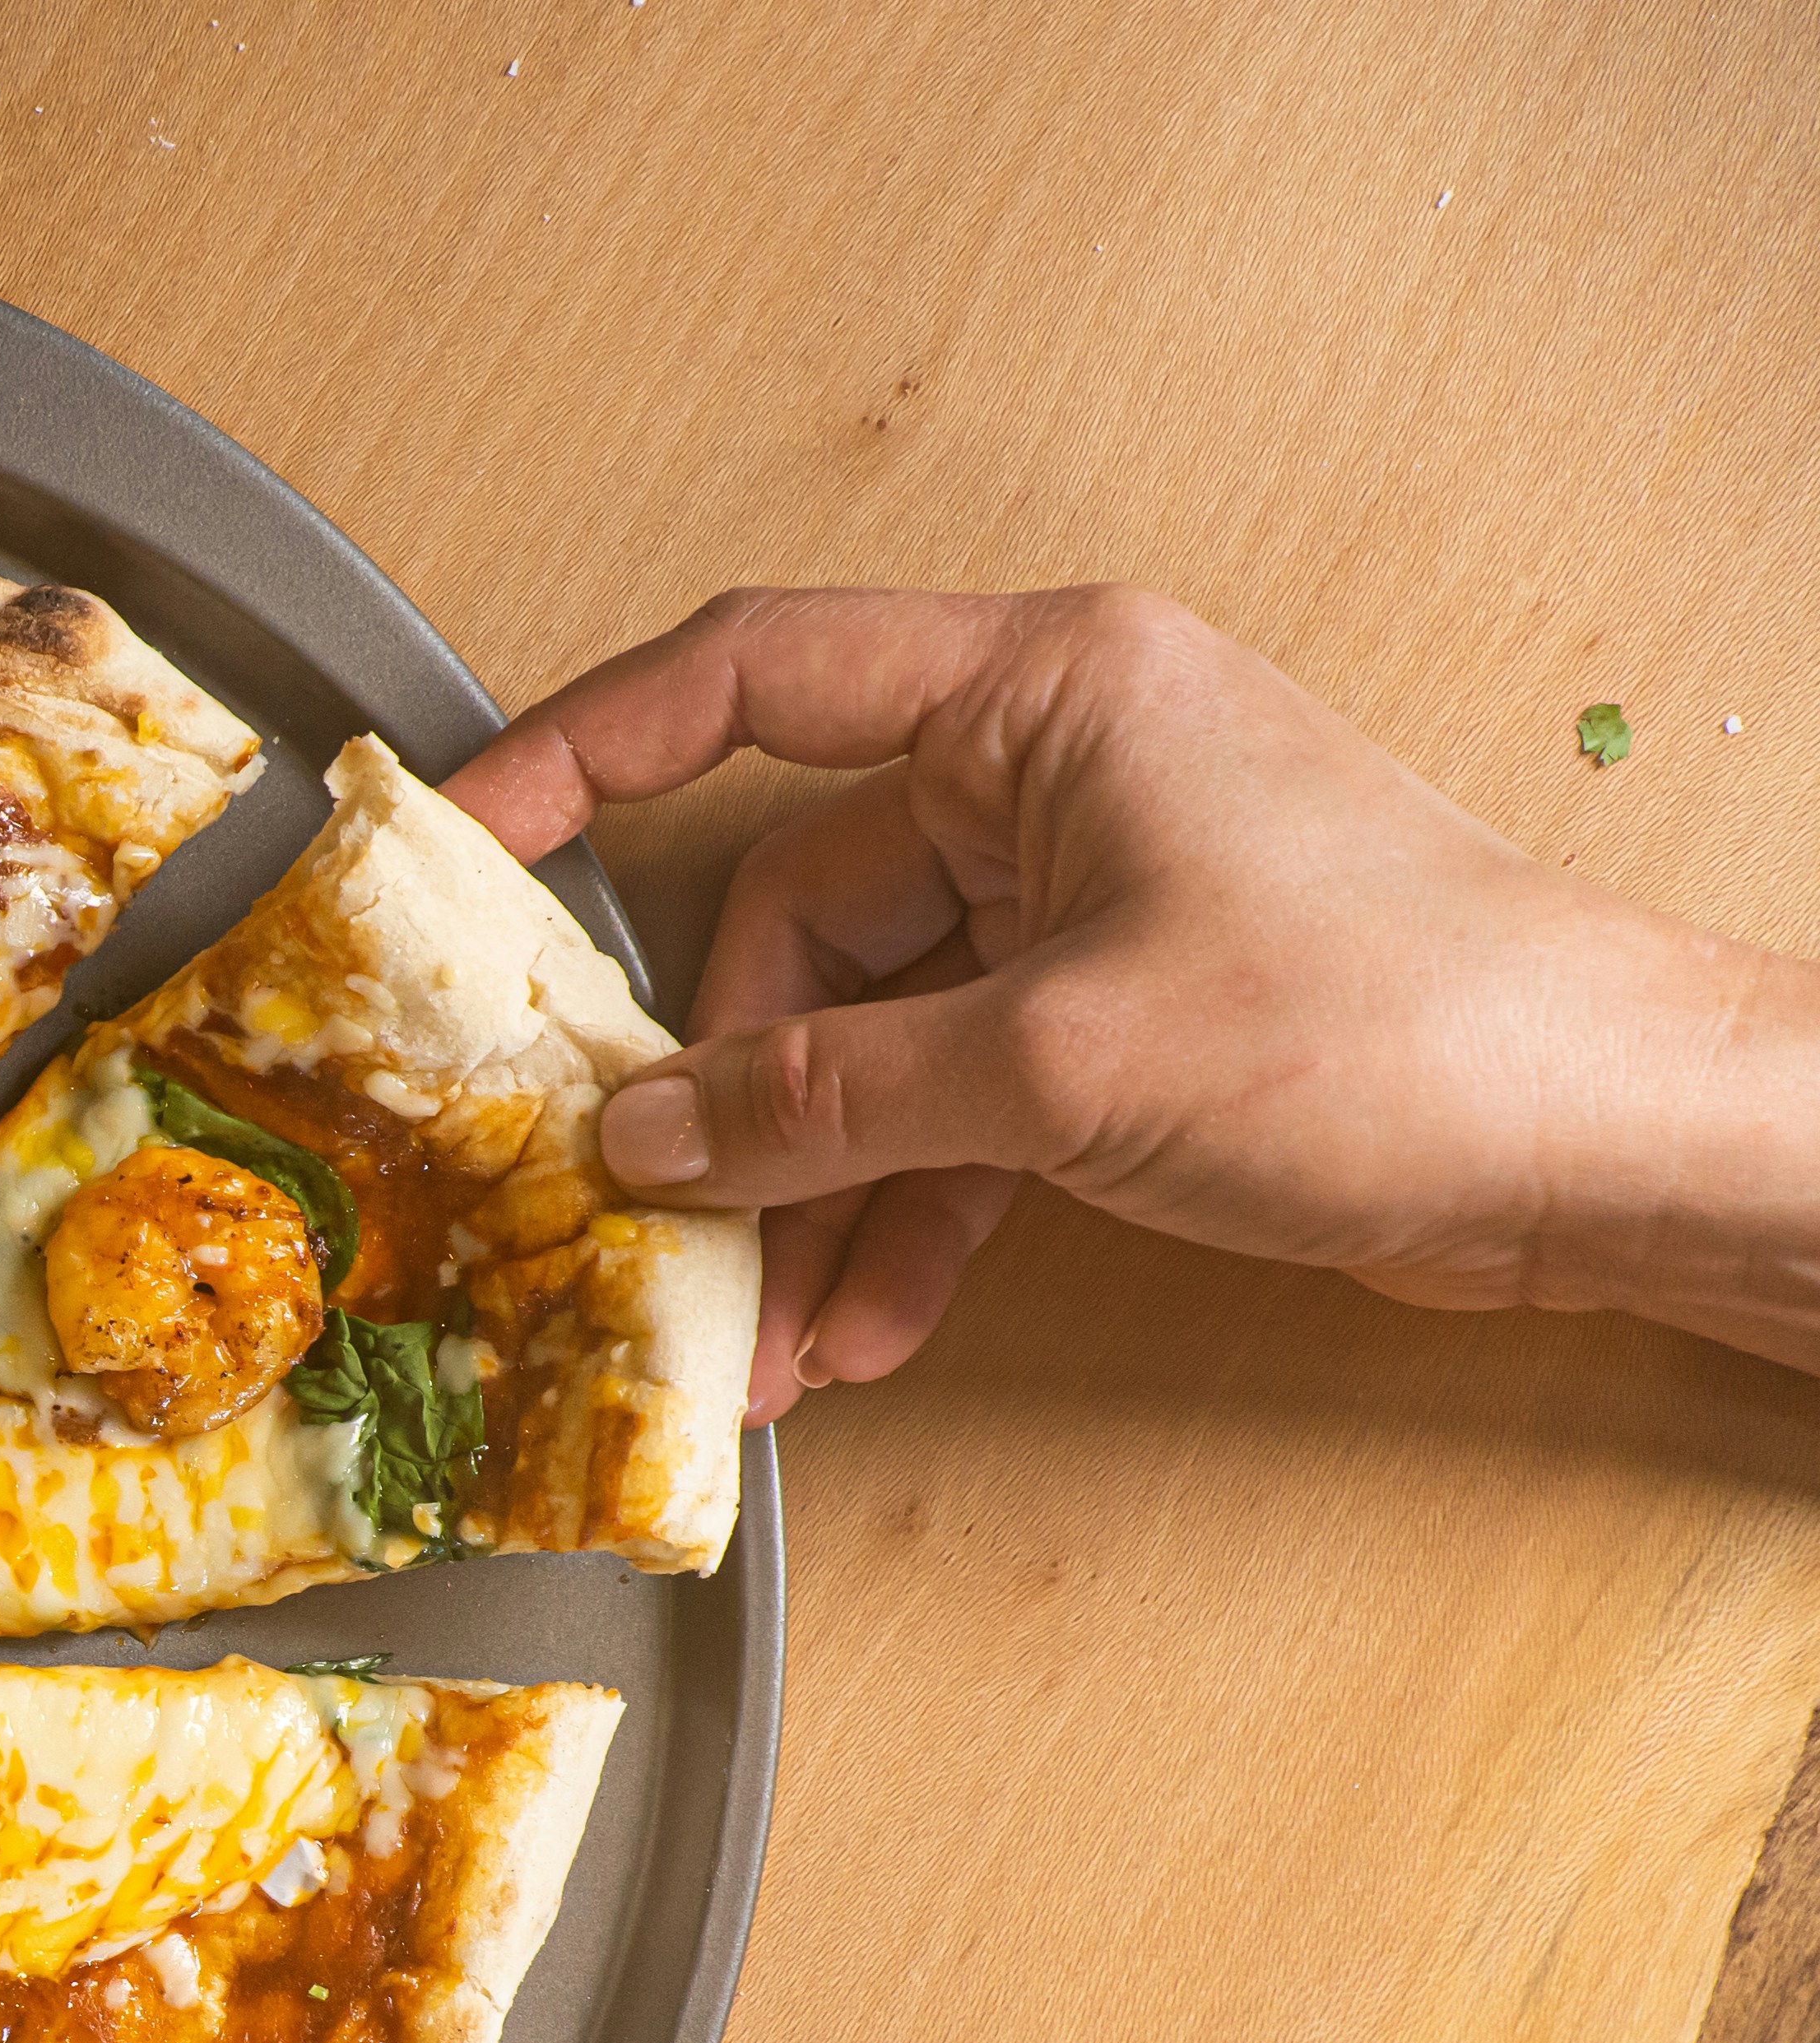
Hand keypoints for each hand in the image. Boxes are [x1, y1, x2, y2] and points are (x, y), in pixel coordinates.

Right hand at [439, 586, 1819, 1417]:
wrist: (1609, 1144)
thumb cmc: (1388, 1027)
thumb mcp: (1057, 1065)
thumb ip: (821, 1098)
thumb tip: (638, 1141)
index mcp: (1042, 697)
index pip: (756, 677)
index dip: (587, 746)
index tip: (464, 843)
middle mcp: (1051, 775)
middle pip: (797, 913)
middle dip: (724, 1091)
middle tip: (642, 1214)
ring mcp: (1085, 902)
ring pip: (864, 1039)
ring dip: (805, 1191)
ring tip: (753, 1334)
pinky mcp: (1118, 1020)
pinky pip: (947, 1110)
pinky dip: (897, 1217)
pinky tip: (855, 1333)